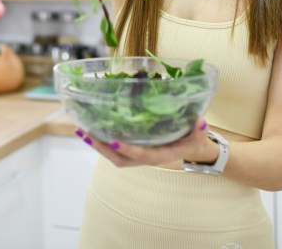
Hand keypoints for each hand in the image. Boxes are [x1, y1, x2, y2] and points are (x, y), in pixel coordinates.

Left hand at [75, 118, 218, 168]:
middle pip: (120, 159)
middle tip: (87, 134)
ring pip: (114, 155)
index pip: (143, 155)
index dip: (128, 150)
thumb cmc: (193, 138)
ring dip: (97, 144)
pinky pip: (114, 148)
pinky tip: (89, 128)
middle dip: (102, 148)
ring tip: (81, 130)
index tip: (114, 141)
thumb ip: (199, 129)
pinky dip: (101, 140)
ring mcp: (138, 154)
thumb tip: (200, 122)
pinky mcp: (133, 148)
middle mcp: (146, 157)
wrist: (191, 147)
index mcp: (161, 155)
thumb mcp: (199, 134)